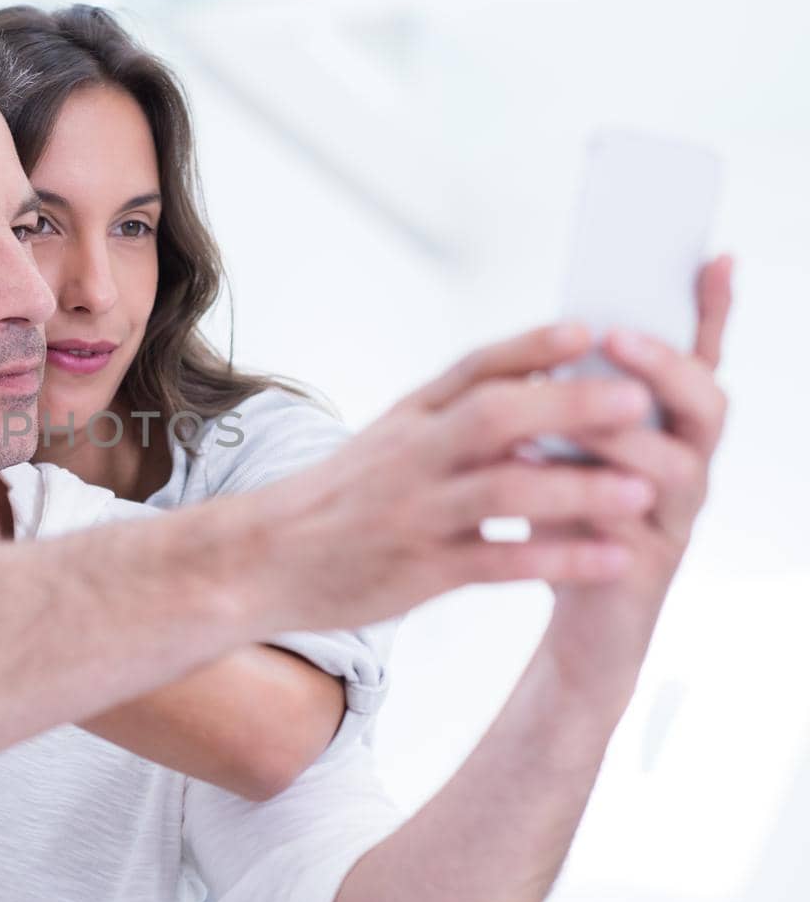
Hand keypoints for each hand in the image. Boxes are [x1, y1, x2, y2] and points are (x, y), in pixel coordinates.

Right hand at [255, 321, 668, 630]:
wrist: (258, 561)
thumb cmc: (334, 501)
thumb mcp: (384, 443)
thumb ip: (450, 419)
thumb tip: (535, 388)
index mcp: (407, 418)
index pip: (472, 368)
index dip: (531, 346)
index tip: (588, 329)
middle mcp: (411, 456)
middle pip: (495, 416)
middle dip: (569, 404)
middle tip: (637, 399)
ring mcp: (414, 513)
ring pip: (502, 490)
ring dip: (576, 488)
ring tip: (643, 490)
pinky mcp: (418, 572)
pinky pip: (498, 564)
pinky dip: (558, 560)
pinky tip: (610, 560)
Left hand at [535, 255, 733, 696]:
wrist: (579, 621)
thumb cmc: (569, 518)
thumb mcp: (566, 445)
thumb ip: (572, 395)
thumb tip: (563, 328)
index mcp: (669, 429)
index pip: (701, 359)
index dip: (714, 312)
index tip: (714, 257)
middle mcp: (687, 467)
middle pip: (708, 404)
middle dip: (666, 366)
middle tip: (618, 337)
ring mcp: (674, 517)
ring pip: (674, 465)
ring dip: (619, 430)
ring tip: (564, 404)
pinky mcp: (643, 565)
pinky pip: (628, 524)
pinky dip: (587, 493)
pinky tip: (538, 466)